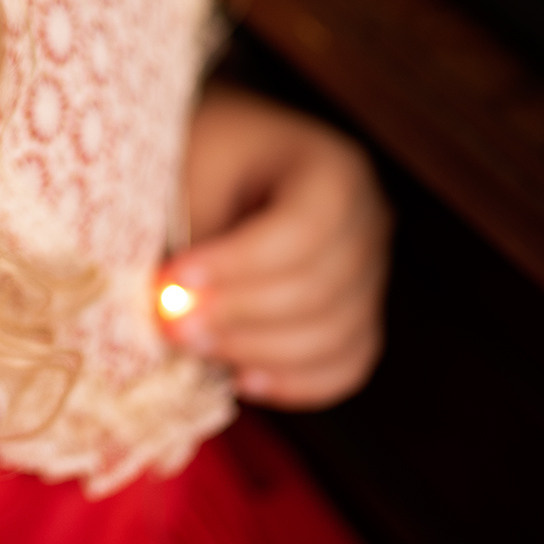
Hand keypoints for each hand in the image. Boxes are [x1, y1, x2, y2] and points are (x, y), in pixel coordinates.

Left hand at [155, 86, 390, 409]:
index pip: (302, 231)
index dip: (237, 265)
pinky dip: (296, 382)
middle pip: (320, 288)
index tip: (172, 281)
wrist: (226, 164)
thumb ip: (194, 237)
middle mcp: (368, 220)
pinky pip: (347, 365)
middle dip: (239, 315)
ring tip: (193, 346)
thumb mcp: (192, 171)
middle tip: (171, 325)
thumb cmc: (203, 161)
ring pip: (335, 335)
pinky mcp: (361, 316)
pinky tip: (241, 378)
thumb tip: (180, 310)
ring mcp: (373, 272)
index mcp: (333, 168)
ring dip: (257, 351)